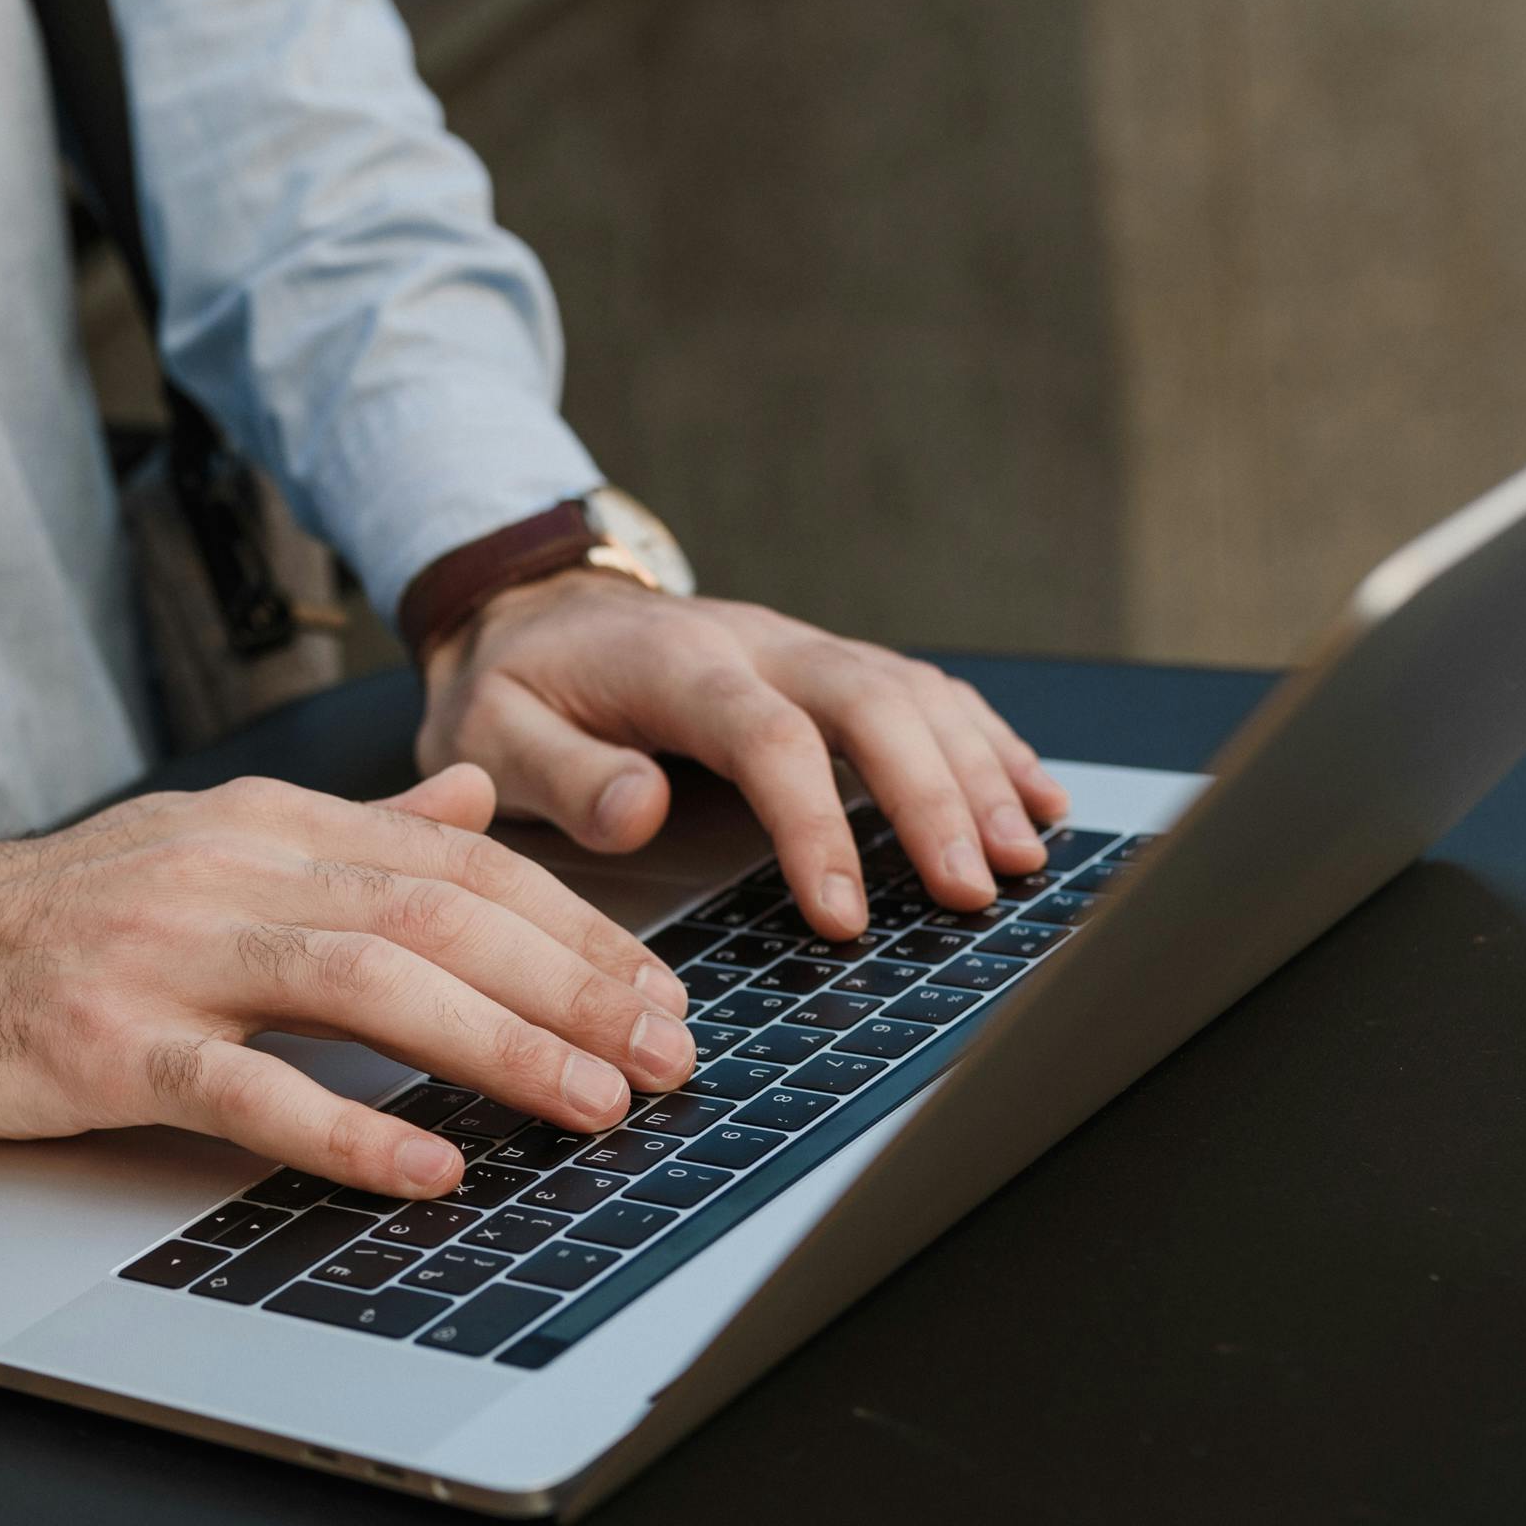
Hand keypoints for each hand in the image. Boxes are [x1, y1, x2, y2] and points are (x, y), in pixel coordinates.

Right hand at [0, 766, 693, 1195]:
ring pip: (365, 983)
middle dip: (573, 986)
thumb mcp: (211, 842)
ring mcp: (167, 958)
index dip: (576, 928)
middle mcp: (231, 874)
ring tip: (590, 1102)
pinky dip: (347, 1130)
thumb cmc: (47, 919)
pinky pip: (245, 1087)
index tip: (661, 994)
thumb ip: (355, 829)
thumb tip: (476, 800)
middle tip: (667, 1056)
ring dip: (497, 1045)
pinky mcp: (106, 1045)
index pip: (459, 862)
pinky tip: (429, 1167)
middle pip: (439, 916)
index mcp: (267, 828)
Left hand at [413, 572, 1070, 936]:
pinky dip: (987, 742)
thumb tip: (639, 812)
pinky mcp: (827, 666)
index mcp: (675, 662)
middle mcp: (756, 642)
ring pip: (913, 694)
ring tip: (1023, 857)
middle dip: (931, 797)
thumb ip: (558, 774)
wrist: (533, 609)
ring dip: (976, 773)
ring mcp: (801, 649)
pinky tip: (1036, 797)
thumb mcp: (489, 733)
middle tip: (971, 890)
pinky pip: (925, 693)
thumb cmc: (514, 687)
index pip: (767, 737)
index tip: (842, 916)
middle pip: (870, 703)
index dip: (815, 825)